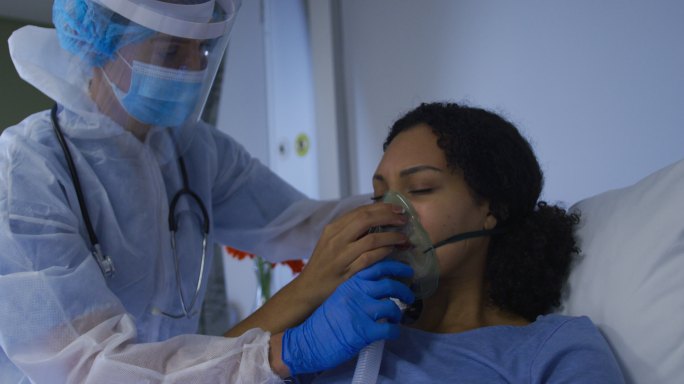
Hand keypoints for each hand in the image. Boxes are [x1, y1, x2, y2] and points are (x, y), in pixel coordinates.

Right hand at [281, 260, 413, 374]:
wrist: (307, 341)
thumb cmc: (322, 320)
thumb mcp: (338, 296)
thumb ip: (355, 288)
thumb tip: (376, 285)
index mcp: (350, 282)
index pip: (378, 267)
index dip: (396, 267)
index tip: (407, 270)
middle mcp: (357, 293)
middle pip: (390, 284)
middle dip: (404, 290)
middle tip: (409, 295)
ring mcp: (361, 312)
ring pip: (392, 306)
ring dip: (399, 313)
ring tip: (398, 317)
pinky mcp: (364, 332)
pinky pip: (389, 329)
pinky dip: (395, 331)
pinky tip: (392, 332)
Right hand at [297, 202, 407, 304]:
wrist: (308, 289)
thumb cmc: (324, 265)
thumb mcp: (332, 243)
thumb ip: (350, 231)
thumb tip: (377, 219)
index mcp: (332, 229)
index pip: (360, 211)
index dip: (382, 208)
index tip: (398, 209)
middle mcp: (335, 239)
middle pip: (366, 220)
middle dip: (389, 216)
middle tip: (404, 219)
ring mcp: (341, 256)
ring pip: (371, 239)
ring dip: (391, 236)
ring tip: (404, 238)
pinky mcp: (346, 272)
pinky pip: (370, 259)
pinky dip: (384, 252)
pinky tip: (393, 251)